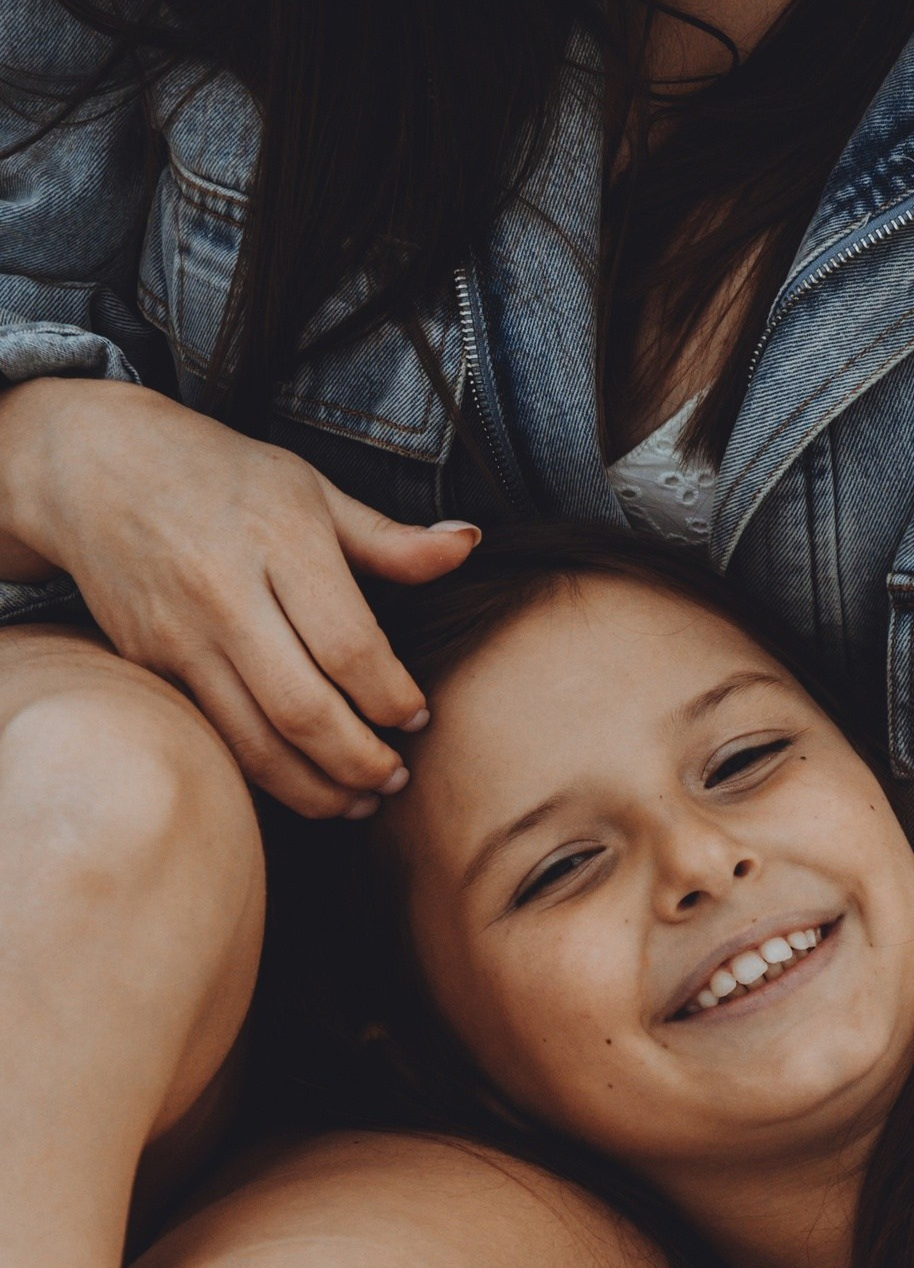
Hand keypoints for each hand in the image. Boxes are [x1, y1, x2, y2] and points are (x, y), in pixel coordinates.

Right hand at [0, 379, 478, 816]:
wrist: (91, 467)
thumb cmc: (219, 476)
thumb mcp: (309, 489)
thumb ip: (388, 538)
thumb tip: (467, 546)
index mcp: (279, 538)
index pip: (350, 646)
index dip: (392, 698)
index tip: (418, 717)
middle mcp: (226, 591)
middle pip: (304, 708)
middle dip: (361, 761)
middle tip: (397, 779)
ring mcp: (181, 635)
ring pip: (256, 742)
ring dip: (316, 789)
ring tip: (359, 801)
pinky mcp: (149, 664)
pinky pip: (217, 739)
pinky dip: (266, 777)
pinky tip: (304, 785)